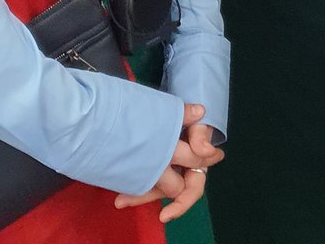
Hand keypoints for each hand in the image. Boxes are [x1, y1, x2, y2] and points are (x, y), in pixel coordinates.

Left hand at [113, 103, 224, 222]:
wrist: (191, 111)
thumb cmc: (197, 119)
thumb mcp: (200, 124)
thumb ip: (201, 135)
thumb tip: (206, 150)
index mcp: (198, 166)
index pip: (192, 189)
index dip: (180, 203)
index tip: (165, 214)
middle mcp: (183, 172)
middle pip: (167, 191)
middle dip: (146, 196)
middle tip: (124, 201)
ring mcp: (169, 169)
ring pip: (155, 186)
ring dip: (137, 193)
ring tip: (118, 199)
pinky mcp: (158, 164)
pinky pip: (147, 176)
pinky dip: (134, 182)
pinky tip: (119, 189)